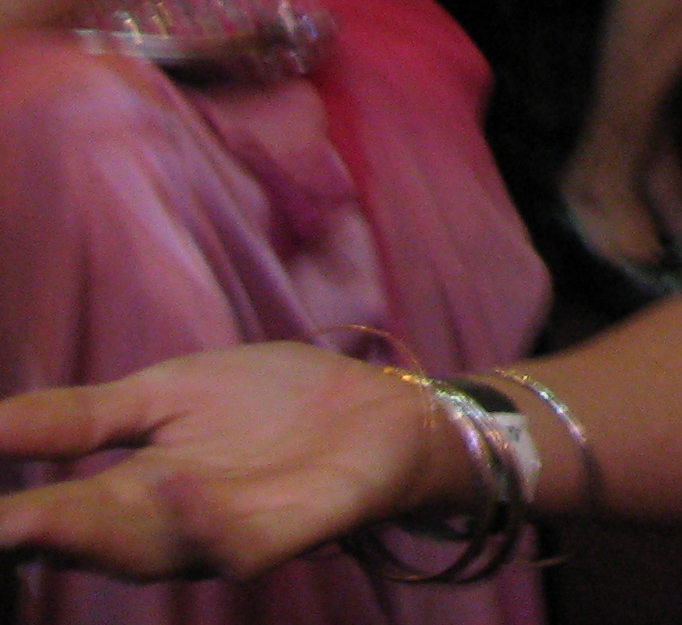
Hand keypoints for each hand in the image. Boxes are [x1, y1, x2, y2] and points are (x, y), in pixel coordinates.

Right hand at [0, 345, 452, 582]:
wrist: (377, 407)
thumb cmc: (269, 405)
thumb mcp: (164, 395)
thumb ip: (79, 418)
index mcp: (130, 495)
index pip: (49, 515)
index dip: (6, 520)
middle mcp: (167, 526)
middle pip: (88, 542)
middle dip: (30, 537)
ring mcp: (226, 534)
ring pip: (151, 554)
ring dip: (97, 538)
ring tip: (39, 516)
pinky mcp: (287, 534)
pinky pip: (237, 547)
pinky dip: (202, 520)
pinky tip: (171, 481)